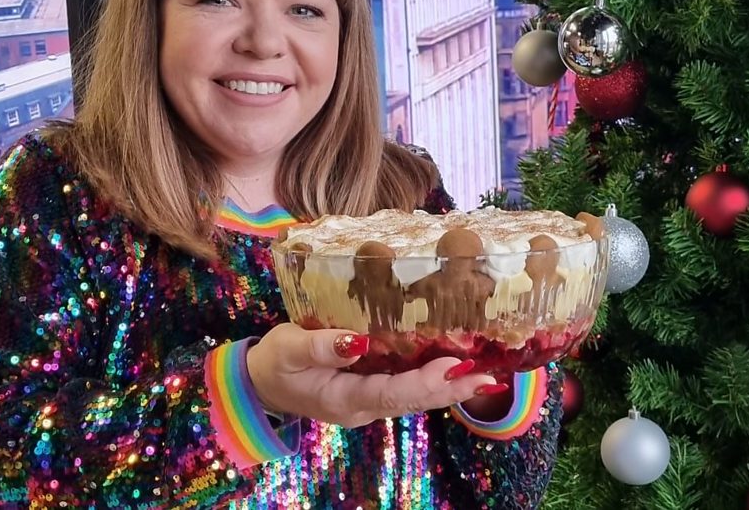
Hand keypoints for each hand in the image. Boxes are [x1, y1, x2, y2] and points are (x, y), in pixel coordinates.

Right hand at [246, 323, 502, 427]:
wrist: (259, 385)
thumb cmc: (274, 362)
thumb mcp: (288, 349)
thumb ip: (320, 347)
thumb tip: (357, 341)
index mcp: (344, 399)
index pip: (392, 393)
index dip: (425, 382)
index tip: (455, 367)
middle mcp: (364, 407)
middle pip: (414, 400)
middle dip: (452, 388)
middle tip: (489, 375)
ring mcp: (369, 402)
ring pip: (415, 397)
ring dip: (450, 386)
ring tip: (485, 372)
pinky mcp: (371, 390)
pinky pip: (408, 389)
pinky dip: (435, 379)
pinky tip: (457, 368)